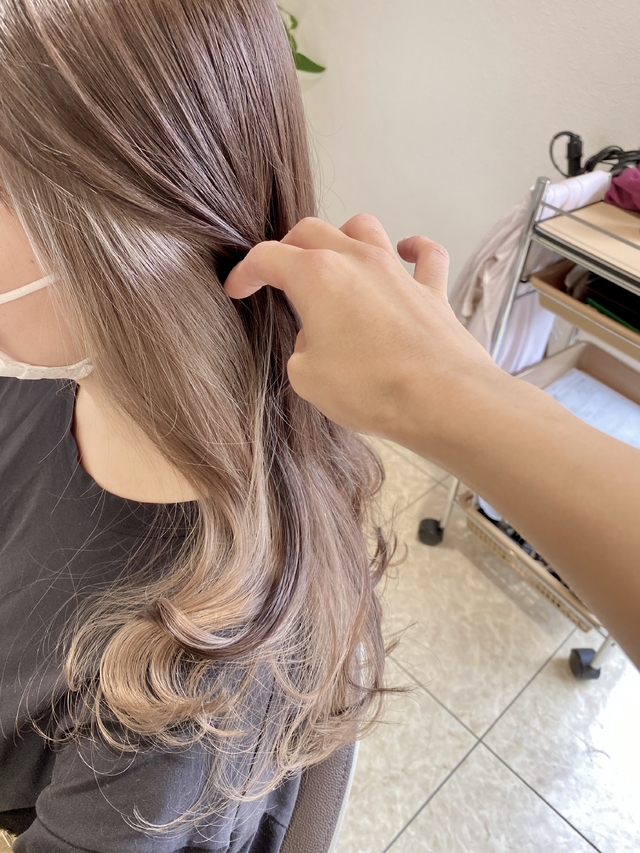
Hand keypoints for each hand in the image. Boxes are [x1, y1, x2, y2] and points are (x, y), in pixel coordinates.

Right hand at [224, 215, 498, 445]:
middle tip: (279, 271)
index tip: (238, 288)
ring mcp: (397, 271)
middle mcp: (357, 260)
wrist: (441, 397)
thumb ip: (301, 350)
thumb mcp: (308, 377)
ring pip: (364, 227)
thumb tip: (316, 341)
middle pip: (312, 230)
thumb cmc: (371, 388)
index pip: (267, 258)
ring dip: (343, 236)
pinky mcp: (431, 290)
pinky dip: (413, 248)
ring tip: (336, 257)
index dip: (246, 272)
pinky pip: (425, 254)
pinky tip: (406, 251)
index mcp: (317, 276)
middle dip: (288, 247)